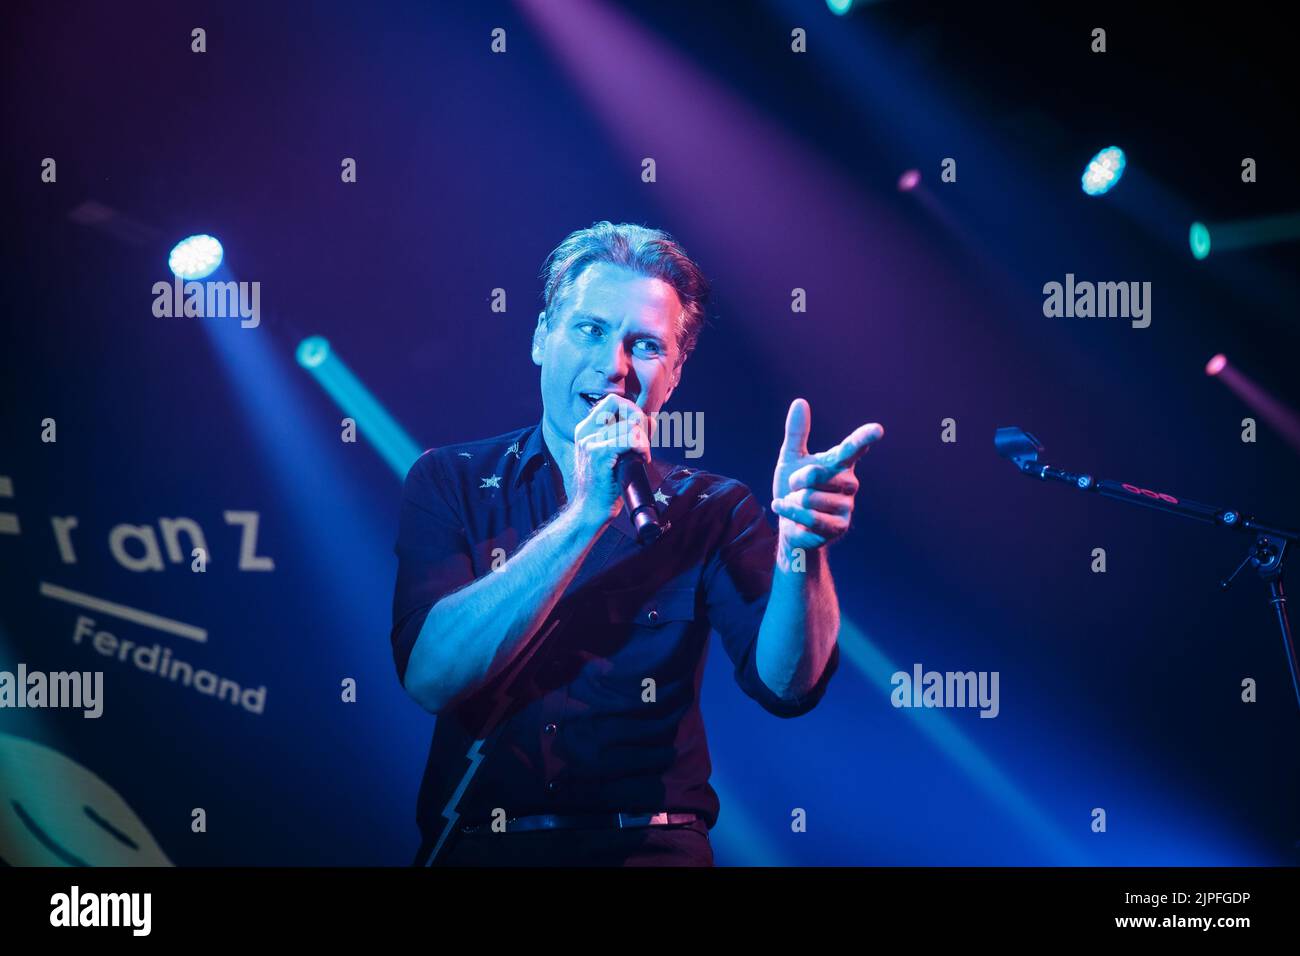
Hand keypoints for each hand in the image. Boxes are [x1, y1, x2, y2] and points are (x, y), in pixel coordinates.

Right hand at [569, 394, 652, 527]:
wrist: (591, 510)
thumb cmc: (604, 485)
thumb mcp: (613, 455)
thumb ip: (627, 435)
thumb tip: (649, 420)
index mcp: (585, 429)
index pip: (612, 400)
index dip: (631, 409)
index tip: (640, 429)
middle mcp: (585, 431)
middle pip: (622, 406)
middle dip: (639, 419)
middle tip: (644, 441)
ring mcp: (590, 441)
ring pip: (630, 426)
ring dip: (644, 441)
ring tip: (642, 456)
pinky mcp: (598, 454)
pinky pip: (630, 439)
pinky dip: (642, 448)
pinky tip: (642, 460)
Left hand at [771, 398, 882, 551]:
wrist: (788, 523)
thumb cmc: (793, 488)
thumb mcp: (791, 458)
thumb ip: (797, 433)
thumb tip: (800, 402)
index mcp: (840, 463)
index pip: (853, 447)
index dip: (864, 437)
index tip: (877, 429)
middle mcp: (849, 482)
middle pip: (816, 473)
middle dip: (796, 480)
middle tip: (795, 488)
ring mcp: (846, 505)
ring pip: (810, 497)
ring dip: (793, 500)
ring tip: (797, 504)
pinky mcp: (839, 527)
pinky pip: (810, 517)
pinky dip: (790, 512)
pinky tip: (785, 510)